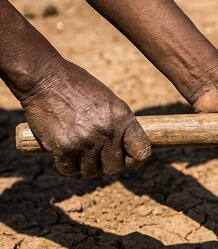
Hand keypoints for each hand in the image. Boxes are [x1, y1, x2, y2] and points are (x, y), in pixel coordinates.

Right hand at [21, 60, 150, 176]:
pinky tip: (63, 151)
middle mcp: (107, 132)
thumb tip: (126, 150)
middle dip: (105, 163)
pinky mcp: (64, 147)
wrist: (44, 78)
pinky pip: (69, 169)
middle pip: (114, 168)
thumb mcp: (109, 101)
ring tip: (78, 148)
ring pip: (91, 171)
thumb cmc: (77, 87)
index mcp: (123, 118)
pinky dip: (66, 165)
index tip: (126, 159)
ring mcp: (86, 141)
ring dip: (84, 164)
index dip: (135, 161)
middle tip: (95, 153)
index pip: (141, 153)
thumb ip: (119, 125)